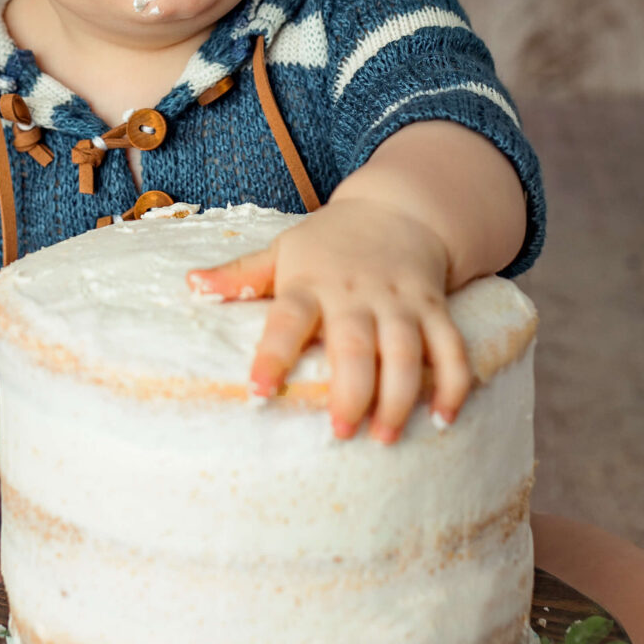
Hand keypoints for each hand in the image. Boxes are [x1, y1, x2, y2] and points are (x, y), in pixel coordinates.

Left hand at [187, 201, 473, 442]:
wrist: (399, 207)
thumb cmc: (331, 240)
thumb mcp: (283, 249)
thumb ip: (241, 274)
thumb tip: (190, 283)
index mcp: (312, 282)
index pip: (288, 319)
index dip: (273, 354)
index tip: (258, 392)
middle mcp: (357, 294)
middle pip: (355, 344)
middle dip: (350, 389)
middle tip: (339, 431)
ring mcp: (400, 302)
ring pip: (406, 351)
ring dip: (399, 396)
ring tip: (385, 437)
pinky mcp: (435, 308)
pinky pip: (450, 347)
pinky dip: (453, 382)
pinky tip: (444, 419)